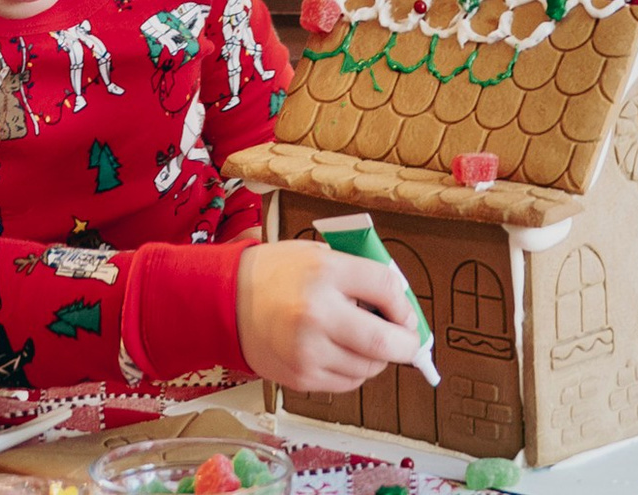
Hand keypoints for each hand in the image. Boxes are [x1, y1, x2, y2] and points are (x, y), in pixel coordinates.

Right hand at [236, 236, 426, 392]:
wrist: (229, 300)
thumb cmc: (275, 274)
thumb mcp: (318, 254)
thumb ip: (357, 275)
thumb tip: (398, 302)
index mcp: (324, 271)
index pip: (386, 287)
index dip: (404, 303)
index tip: (405, 311)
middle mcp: (317, 313)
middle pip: (384, 341)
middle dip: (406, 344)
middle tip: (408, 341)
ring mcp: (309, 350)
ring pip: (368, 368)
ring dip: (377, 358)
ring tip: (365, 341)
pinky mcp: (302, 377)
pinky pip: (347, 382)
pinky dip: (354, 371)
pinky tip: (342, 352)